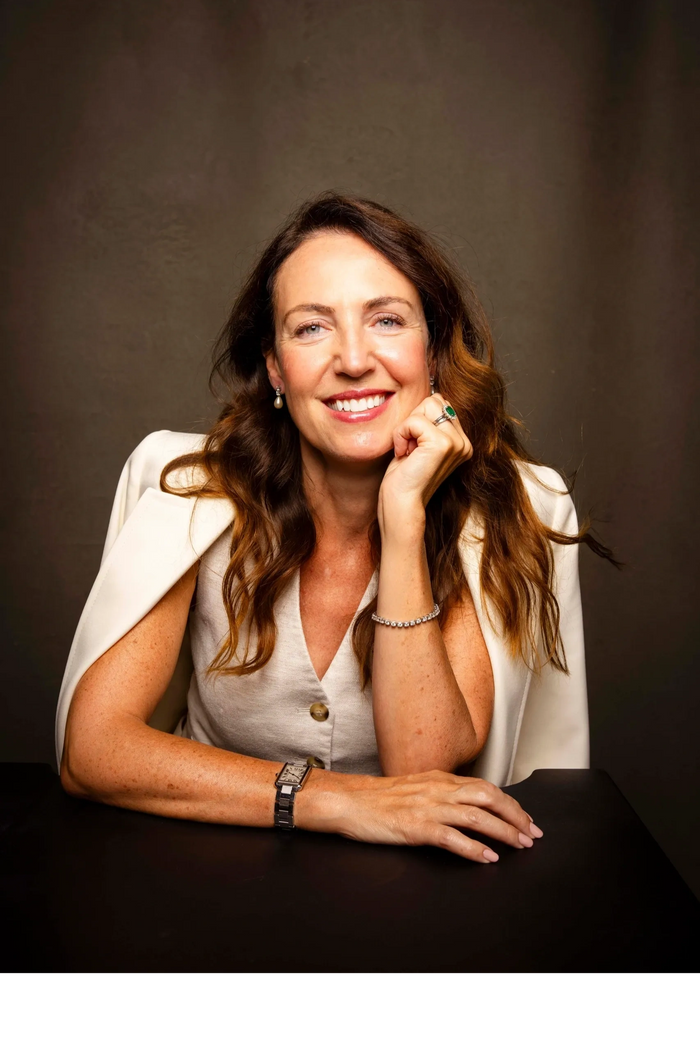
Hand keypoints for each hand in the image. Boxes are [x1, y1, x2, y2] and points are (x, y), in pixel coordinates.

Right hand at [302, 770, 541, 862]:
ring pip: (476, 816)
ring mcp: (427, 807)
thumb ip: (440, 794)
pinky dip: (474, 848)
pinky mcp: (415, 826)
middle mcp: (438, 789)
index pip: (485, 787)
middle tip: (532, 834)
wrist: (348, 800)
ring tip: (519, 845)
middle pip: (488, 797)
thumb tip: (465, 807)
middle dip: (515, 816)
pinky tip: (487, 858)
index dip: (510, 804)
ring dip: (503, 832)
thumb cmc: (376, 798)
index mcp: (439, 779)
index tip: (525, 819)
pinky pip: (452, 838)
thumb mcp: (415, 788)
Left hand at [378, 393, 472, 530]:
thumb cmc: (404, 474)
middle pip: (434, 400)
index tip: (414, 447)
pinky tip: (404, 455)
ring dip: (406, 427)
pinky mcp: (443, 444)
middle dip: (413, 421)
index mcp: (462, 441)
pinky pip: (414, 421)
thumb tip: (433, 396)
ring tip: (408, 451)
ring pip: (426, 406)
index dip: (418, 420)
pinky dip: (401, 435)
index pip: (440, 403)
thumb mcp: (420, 443)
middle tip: (410, 449)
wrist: (401, 502)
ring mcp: (456, 442)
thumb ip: (430, 422)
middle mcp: (464, 442)